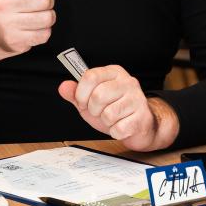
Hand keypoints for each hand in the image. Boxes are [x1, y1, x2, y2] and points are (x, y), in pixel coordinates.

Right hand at [0, 0, 54, 72]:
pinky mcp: (15, 41)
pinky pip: (45, 34)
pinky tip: (34, 26)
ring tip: (38, 13)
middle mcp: (2, 4)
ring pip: (47, 18)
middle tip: (39, 0)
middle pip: (45, 0)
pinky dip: (44, 30)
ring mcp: (8, 25)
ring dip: (48, 15)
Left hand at [58, 65, 178, 151]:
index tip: (83, 101)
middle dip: (93, 110)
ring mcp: (137, 99)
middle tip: (99, 112)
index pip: (90, 76)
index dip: (81, 93)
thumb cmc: (115, 110)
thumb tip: (63, 87)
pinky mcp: (142, 117)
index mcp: (114, 73)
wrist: (141, 125)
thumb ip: (76, 93)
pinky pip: (118, 128)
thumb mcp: (91, 100)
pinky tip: (121, 126)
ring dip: (106, 122)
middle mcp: (128, 82)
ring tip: (112, 119)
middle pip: (98, 96)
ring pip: (108, 114)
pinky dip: (115, 132)